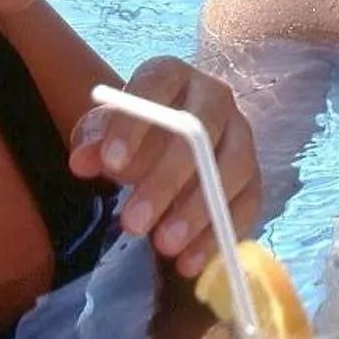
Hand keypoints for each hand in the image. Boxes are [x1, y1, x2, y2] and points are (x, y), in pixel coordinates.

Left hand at [71, 57, 261, 276]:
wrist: (170, 146)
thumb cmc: (135, 136)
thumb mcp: (107, 135)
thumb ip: (95, 144)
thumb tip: (83, 161)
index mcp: (173, 75)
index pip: (158, 84)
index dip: (136, 123)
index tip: (111, 165)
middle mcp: (215, 97)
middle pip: (201, 131)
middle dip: (167, 179)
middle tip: (133, 223)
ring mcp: (241, 134)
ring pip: (233, 166)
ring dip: (199, 210)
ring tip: (163, 246)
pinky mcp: (254, 174)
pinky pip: (248, 202)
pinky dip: (221, 234)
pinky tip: (190, 263)